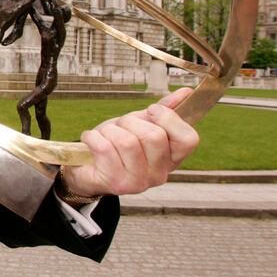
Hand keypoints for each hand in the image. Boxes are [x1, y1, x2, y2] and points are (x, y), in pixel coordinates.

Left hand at [61, 87, 199, 197]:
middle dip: (131, 121)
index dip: (169, 118)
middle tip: (120, 126)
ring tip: (104, 135)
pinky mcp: (116, 184)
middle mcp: (159, 174)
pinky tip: (90, 140)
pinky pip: (104, 148)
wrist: (87, 167)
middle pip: (155, 136)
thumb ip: (164, 110)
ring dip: (109, 130)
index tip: (151, 111)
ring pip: (127, 142)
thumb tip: (185, 92)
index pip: (189, 139)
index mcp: (172, 158)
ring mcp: (139, 182)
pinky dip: (92, 137)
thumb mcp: (140, 124)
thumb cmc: (116, 144)